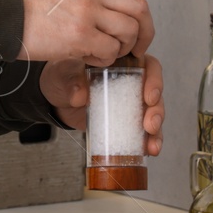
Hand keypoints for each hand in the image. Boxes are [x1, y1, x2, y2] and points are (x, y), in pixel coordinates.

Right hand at [15, 0, 153, 64]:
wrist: (0, 14)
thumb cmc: (21, 6)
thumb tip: (98, 9)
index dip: (136, 13)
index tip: (133, 28)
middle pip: (139, 8)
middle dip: (144, 32)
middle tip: (136, 48)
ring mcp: (87, 12)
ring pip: (129, 30)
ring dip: (123, 47)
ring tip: (104, 54)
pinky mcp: (80, 35)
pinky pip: (110, 50)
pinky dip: (105, 59)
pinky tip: (89, 59)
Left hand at [39, 53, 163, 156]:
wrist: (56, 98)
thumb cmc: (64, 77)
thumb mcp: (65, 75)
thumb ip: (73, 83)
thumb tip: (80, 95)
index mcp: (122, 63)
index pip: (148, 66)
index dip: (154, 80)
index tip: (149, 96)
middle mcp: (132, 82)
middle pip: (155, 93)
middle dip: (156, 110)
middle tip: (150, 124)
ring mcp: (131, 103)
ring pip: (154, 113)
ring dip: (156, 129)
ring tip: (151, 143)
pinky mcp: (126, 121)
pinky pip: (143, 130)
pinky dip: (148, 140)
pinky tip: (149, 149)